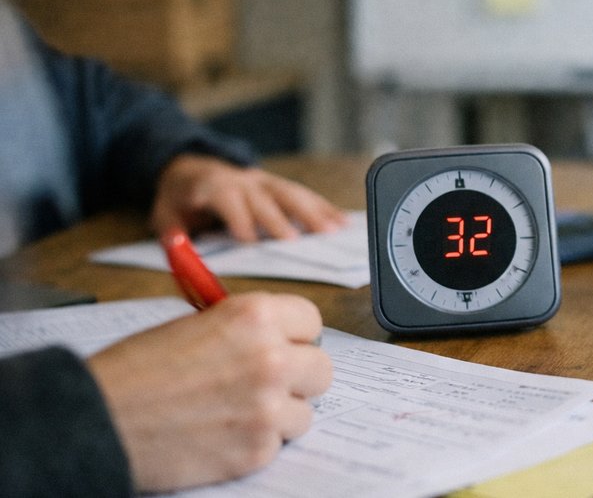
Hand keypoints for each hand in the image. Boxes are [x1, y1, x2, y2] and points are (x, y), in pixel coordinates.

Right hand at [86, 293, 332, 491]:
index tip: (283, 344)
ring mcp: (267, 407)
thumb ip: (244, 328)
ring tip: (234, 412)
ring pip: (305, 411)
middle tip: (265, 383)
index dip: (294, 335)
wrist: (97, 418)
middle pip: (321, 367)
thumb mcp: (195, 323)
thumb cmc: (136, 369)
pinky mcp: (257, 450)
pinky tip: (221, 435)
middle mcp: (271, 358)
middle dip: (296, 376)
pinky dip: (255, 443)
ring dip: (278, 414)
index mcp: (255, 316)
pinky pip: (278, 444)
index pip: (311, 320)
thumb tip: (280, 333)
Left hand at [151, 154, 345, 241]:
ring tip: (333, 231)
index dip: (238, 217)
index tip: (249, 240)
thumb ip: (172, 233)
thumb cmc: (180, 198)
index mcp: (213, 185)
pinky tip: (342, 221)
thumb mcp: (164, 214)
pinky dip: (324, 207)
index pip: (227, 198)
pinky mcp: (278, 185)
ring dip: (313, 212)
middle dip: (281, 220)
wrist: (190, 167)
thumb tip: (180, 250)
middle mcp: (243, 179)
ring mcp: (264, 181)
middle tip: (296, 243)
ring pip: (291, 193)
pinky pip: (304, 195)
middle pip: (265, 197)